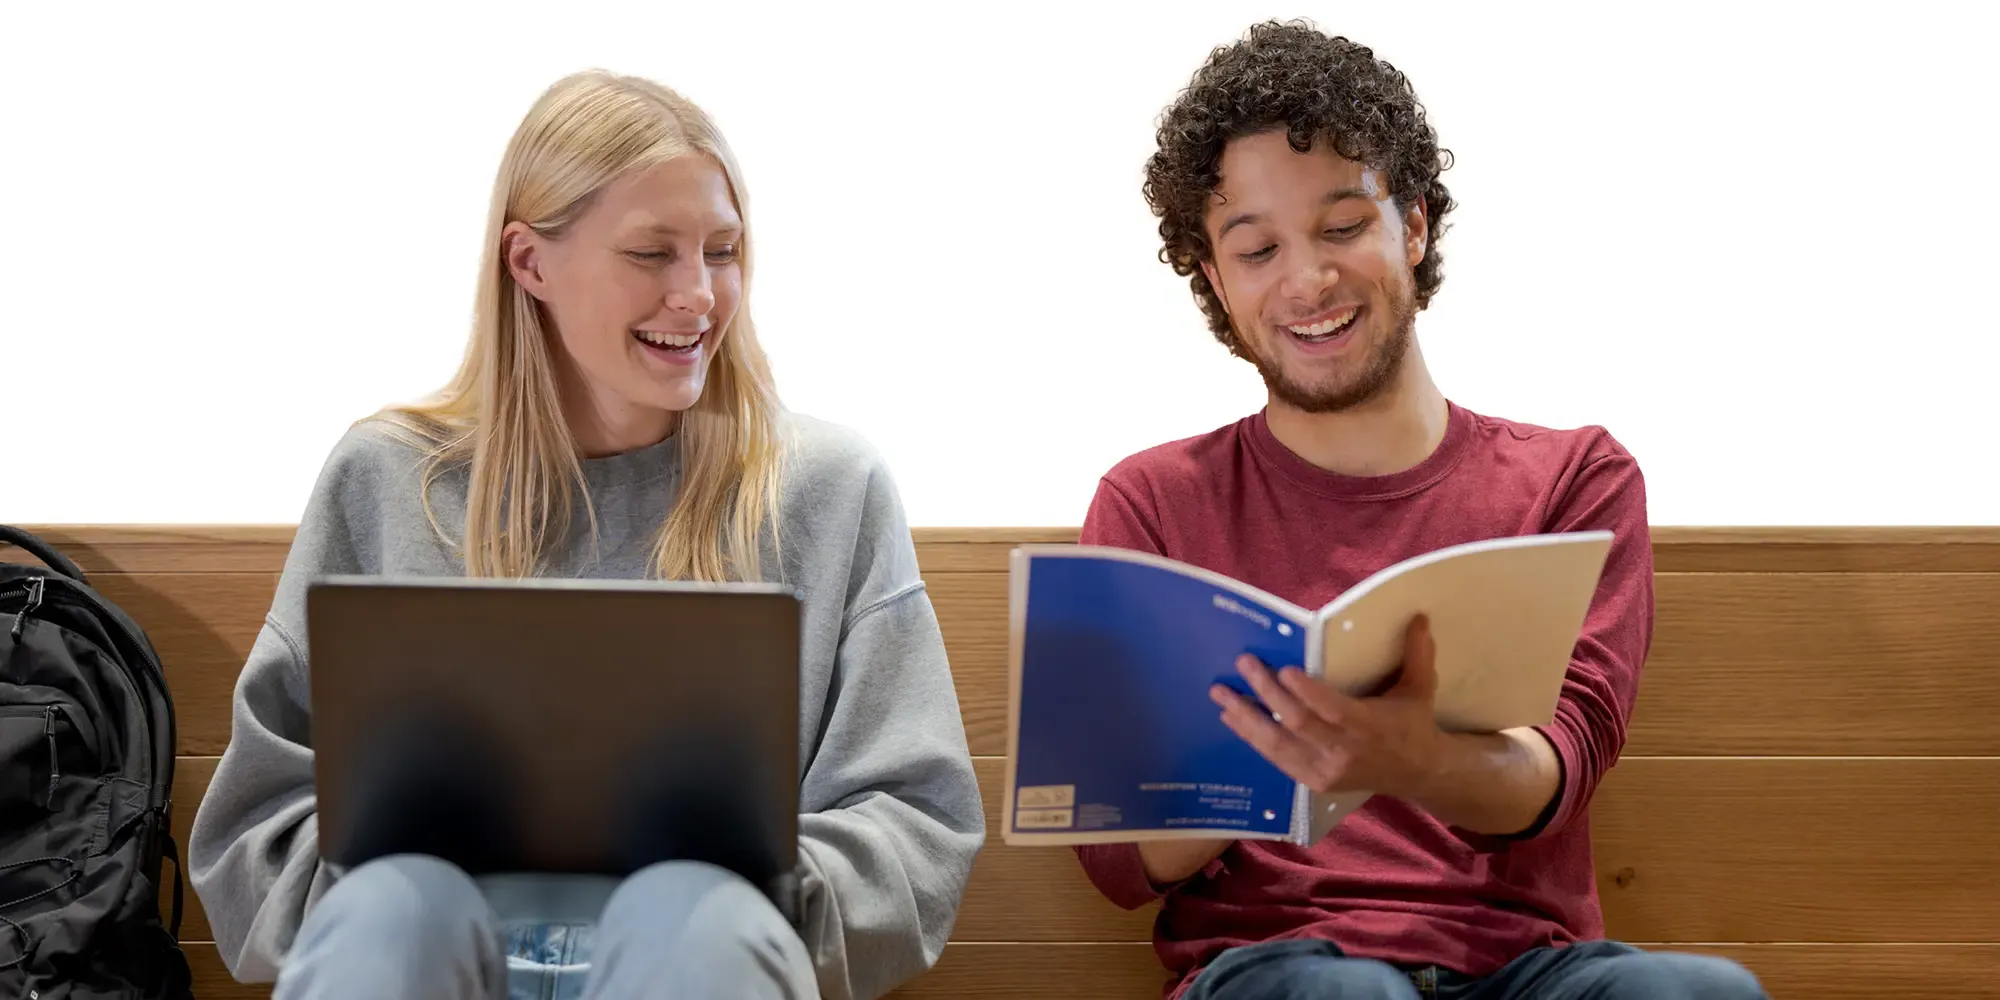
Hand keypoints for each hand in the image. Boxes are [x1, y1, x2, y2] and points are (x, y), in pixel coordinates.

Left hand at [1210, 615, 1443, 801]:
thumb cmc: (1412, 723)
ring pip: (1277, 744)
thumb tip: (1419, 616)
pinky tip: (1232, 718)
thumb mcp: (1420, 688)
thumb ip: (1417, 654)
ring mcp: (1325, 770)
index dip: (1306, 692)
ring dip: (1245, 717)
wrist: (1416, 773)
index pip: (1331, 710)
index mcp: (1368, 726)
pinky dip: (1251, 737)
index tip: (1284, 669)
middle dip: (1265, 691)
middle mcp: (1343, 751)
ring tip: (1221, 693)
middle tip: (1244, 663)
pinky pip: (1276, 759)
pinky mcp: (1313, 782)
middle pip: (1295, 722)